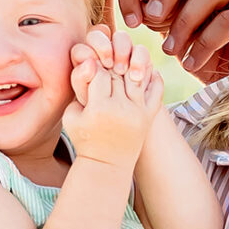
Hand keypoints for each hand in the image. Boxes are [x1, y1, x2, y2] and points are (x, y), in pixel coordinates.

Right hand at [62, 28, 161, 169]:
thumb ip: (78, 87)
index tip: (92, 71)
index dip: (95, 68)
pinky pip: (156, 89)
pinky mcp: (149, 116)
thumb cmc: (84, 138)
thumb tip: (90, 63)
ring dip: (130, 69)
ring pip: (137, 77)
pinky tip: (145, 71)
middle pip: (118, 74)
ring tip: (122, 67)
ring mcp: (138, 112)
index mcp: (99, 109)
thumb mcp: (71, 115)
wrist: (106, 165)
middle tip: (107, 68)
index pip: (99, 73)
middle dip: (111, 68)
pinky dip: (153, 77)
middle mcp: (121, 109)